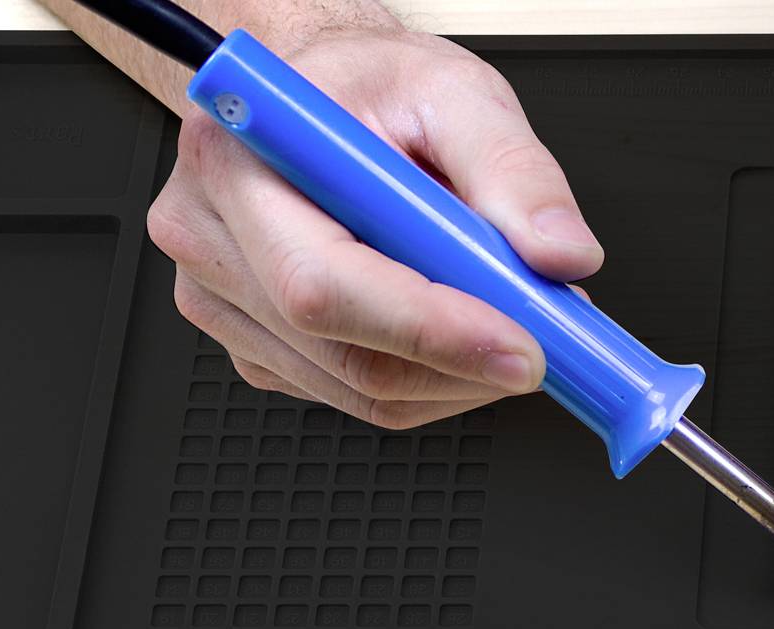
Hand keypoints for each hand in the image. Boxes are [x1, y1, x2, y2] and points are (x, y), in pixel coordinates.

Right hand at [146, 23, 599, 428]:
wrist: (322, 93)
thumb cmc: (368, 87)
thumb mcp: (455, 91)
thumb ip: (515, 169)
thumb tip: (559, 253)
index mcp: (240, 166)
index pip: (325, 284)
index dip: (432, 330)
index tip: (523, 345)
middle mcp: (214, 241)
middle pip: (346, 354)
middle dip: (465, 364)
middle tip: (546, 340)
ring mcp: (226, 303)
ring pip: (360, 390)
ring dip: (457, 377)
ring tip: (505, 314)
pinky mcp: (257, 345)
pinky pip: (354, 395)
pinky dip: (428, 380)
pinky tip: (452, 324)